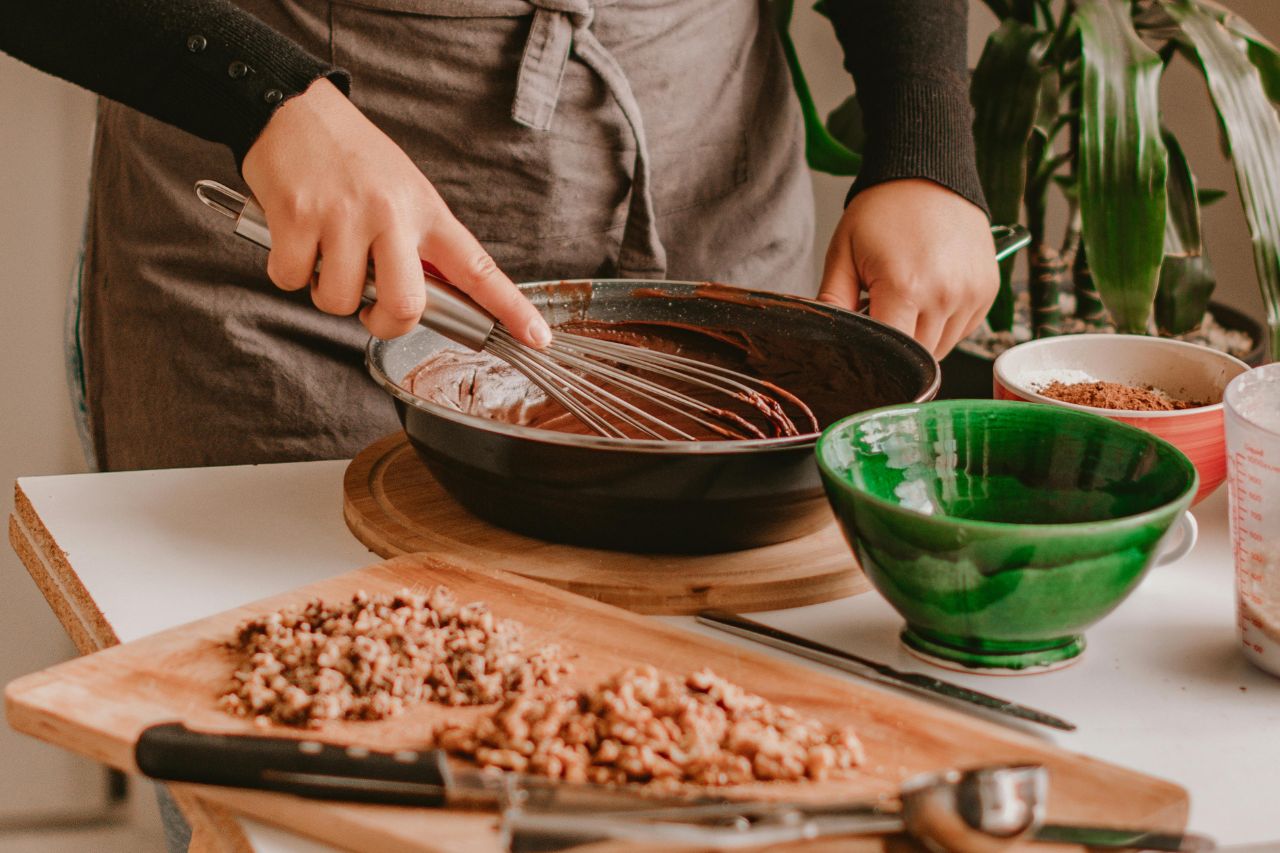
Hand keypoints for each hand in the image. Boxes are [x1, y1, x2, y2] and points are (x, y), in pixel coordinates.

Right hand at [241, 78, 550, 346]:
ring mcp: (343, 216)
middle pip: (406, 306)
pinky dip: (288, 272)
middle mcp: (391, 215)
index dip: (511, 308)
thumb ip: (418, 243)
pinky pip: (291, 280)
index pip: (478, 268)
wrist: (293, 106)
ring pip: (340, 301)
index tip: (537, 337)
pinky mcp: (297, 217)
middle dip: (384, 324)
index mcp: (427, 211)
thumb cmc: (351, 157)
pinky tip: (294, 237)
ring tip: (324, 252)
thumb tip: (421, 303)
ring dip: (326, 292)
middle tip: (371, 310)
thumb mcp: (404, 190)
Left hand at [818, 179, 997, 357]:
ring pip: (942, 347)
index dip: (875, 355)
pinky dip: (944, 324)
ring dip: (921, 336)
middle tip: (881, 310)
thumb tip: (826, 337)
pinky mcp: (988, 290)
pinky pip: (962, 330)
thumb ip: (831, 301)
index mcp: (906, 288)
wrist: (929, 173)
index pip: (892, 354)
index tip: (864, 342)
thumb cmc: (884, 210)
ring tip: (907, 299)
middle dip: (896, 345)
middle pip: (918, 356)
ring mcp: (972, 294)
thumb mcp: (843, 252)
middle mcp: (945, 295)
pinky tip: (929, 295)